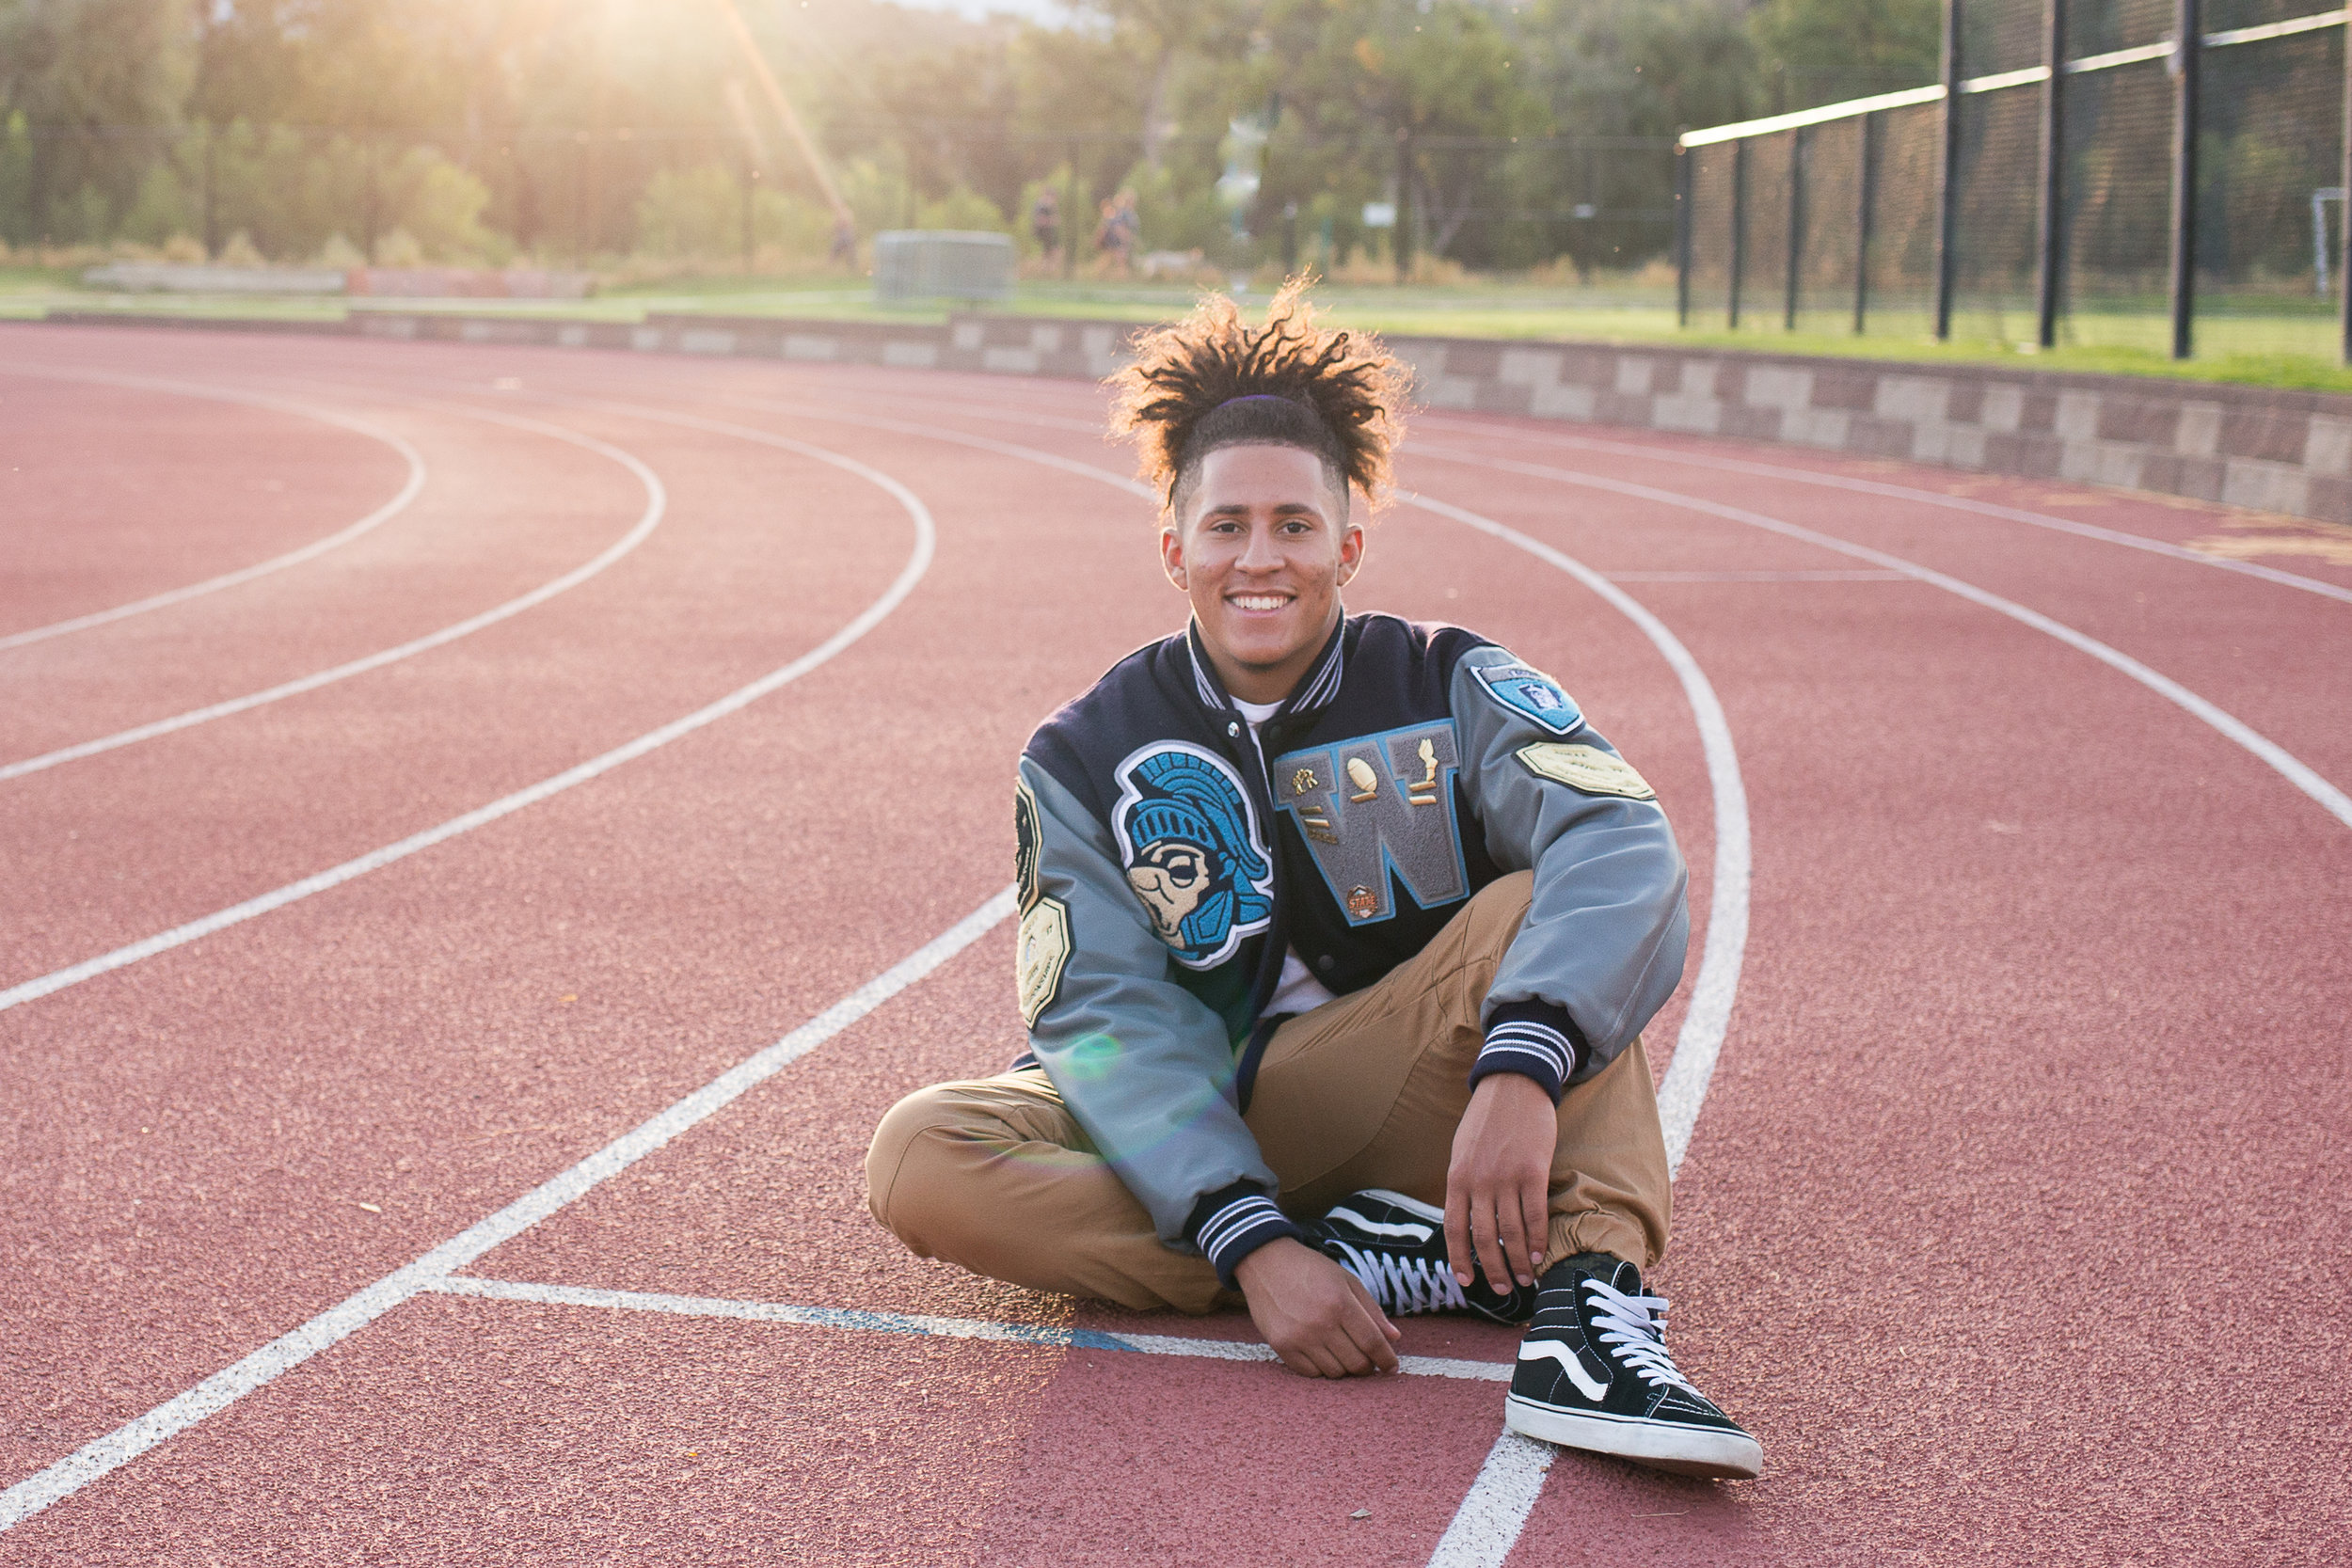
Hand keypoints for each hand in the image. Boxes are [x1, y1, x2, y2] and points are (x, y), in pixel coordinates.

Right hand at [1233, 1237, 1400, 1377]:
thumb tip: (1394, 1338)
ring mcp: (1299, 1337)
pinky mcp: (1281, 1346)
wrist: (1266, 1262)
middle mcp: (1320, 1323)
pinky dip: (1322, 1369)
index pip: (1372, 1342)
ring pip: (1335, 1372)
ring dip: (1345, 1367)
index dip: (1387, 1359)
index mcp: (1341, 1303)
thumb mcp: (1347, 1280)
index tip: (1392, 1367)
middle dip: (1367, 1366)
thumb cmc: (1311, 1269)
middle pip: (1356, 1362)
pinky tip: (1323, 1355)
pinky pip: (1310, 1373)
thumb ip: (1371, 1310)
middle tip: (1367, 1359)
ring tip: (1343, 1353)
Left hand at [1446, 1072, 1557, 1292]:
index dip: (1459, 1258)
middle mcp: (1478, 1181)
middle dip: (1493, 1269)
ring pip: (1511, 1231)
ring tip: (1525, 1278)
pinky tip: (1540, 1255)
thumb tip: (1465, 1218)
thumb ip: (1462, 1183)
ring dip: (1519, 1260)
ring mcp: (1505, 1177)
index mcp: (1456, 1177)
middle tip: (1504, 1289)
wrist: (1513, 1085)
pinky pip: (1535, 1214)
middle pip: (1483, 1237)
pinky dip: (1538, 1239)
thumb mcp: (1461, 1150)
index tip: (1466, 1281)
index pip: (1453, 1228)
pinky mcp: (1532, 1171)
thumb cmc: (1487, 1120)